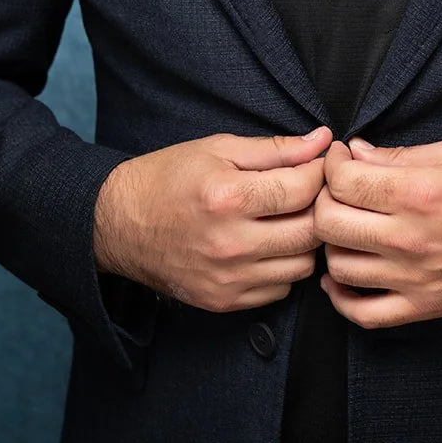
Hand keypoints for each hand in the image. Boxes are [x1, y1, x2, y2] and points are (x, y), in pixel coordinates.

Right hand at [93, 127, 331, 311]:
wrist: (119, 223)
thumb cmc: (169, 178)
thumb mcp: (219, 148)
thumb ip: (275, 148)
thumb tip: (322, 140)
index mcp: (229, 197)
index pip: (303, 188)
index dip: (320, 171)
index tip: (319, 163)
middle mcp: (231, 243)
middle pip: (311, 232)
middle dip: (320, 207)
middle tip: (311, 192)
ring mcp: (227, 278)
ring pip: (302, 266)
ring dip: (305, 241)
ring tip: (289, 219)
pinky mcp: (223, 302)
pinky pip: (280, 290)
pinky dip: (283, 268)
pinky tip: (268, 245)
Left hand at [314, 135, 441, 328]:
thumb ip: (400, 154)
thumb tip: (356, 153)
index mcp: (418, 192)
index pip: (343, 181)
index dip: (331, 164)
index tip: (339, 158)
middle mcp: (410, 237)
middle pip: (329, 223)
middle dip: (322, 200)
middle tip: (336, 189)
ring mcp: (413, 278)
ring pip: (339, 266)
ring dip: (331, 244)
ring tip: (345, 226)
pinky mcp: (422, 307)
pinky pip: (364, 313)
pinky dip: (341, 299)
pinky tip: (340, 277)